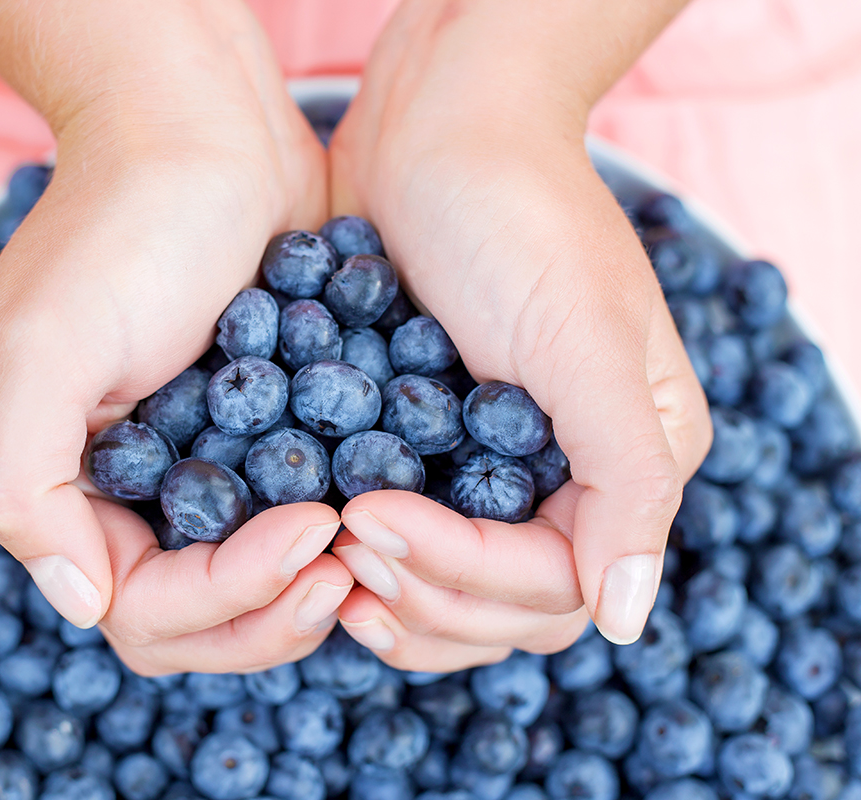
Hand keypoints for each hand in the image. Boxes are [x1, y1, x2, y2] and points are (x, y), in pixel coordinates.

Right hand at [0, 2, 351, 674]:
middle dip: (275, 613)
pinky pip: (308, 515)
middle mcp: (142, 497)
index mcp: (77, 490)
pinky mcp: (275, 435)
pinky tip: (392, 501)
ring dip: (315, 586)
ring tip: (377, 542)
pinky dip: (346, 529)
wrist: (202, 130)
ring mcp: (213, 469)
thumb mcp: (40, 347)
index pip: (143, 609)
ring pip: (264, 587)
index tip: (310, 531)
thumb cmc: (121, 227)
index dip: (225, 597)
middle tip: (347, 568)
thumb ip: (23, 484)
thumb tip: (78, 603)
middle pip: (205, 622)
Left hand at [325, 0, 709, 669]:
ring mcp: (496, 466)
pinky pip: (407, 536)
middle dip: (420, 590)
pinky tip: (317, 540)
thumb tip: (630, 620)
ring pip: (450, 592)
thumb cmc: (518, 214)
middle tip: (341, 539)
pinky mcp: (431, 444)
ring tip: (324, 552)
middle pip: (501, 609)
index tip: (369, 520)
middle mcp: (569, 478)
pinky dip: (366, 556)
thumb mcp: (585, 340)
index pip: (553, 584)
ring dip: (390, 591)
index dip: (462, 573)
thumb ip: (625, 479)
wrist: (436, 127)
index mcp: (628, 459)